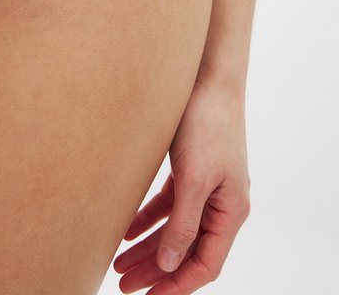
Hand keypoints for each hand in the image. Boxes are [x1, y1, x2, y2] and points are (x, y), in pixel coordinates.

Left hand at [113, 75, 250, 293]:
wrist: (207, 78)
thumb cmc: (207, 124)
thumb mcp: (195, 178)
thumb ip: (184, 223)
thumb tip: (170, 264)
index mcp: (231, 210)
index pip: (205, 263)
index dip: (177, 285)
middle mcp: (221, 203)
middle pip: (188, 250)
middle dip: (156, 270)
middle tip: (125, 285)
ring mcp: (205, 186)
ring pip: (174, 229)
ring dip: (149, 248)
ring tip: (118, 263)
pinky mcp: (189, 169)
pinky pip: (167, 205)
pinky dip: (147, 218)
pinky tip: (124, 228)